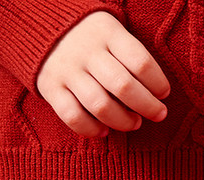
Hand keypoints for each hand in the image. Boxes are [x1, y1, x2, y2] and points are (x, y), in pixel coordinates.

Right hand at [37, 12, 170, 136]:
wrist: (40, 24)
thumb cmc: (92, 37)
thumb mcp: (112, 32)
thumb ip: (131, 56)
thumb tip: (158, 94)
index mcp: (106, 32)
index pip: (140, 62)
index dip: (158, 83)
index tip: (163, 93)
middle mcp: (85, 50)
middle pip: (123, 87)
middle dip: (148, 107)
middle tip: (158, 114)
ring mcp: (66, 69)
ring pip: (101, 106)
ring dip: (124, 121)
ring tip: (134, 122)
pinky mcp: (50, 86)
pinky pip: (73, 116)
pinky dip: (92, 129)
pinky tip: (104, 131)